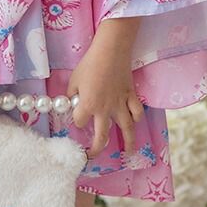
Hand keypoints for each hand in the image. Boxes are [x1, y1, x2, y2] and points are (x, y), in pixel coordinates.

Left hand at [67, 37, 144, 156]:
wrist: (111, 50)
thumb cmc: (90, 63)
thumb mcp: (74, 79)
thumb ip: (72, 94)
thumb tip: (71, 103)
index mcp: (89, 106)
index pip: (79, 122)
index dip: (76, 120)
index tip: (76, 117)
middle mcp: (105, 110)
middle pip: (102, 137)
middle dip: (97, 149)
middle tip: (94, 155)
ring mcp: (121, 104)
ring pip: (126, 129)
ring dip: (128, 143)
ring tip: (128, 153)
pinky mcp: (131, 96)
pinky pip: (136, 112)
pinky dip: (136, 118)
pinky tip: (134, 122)